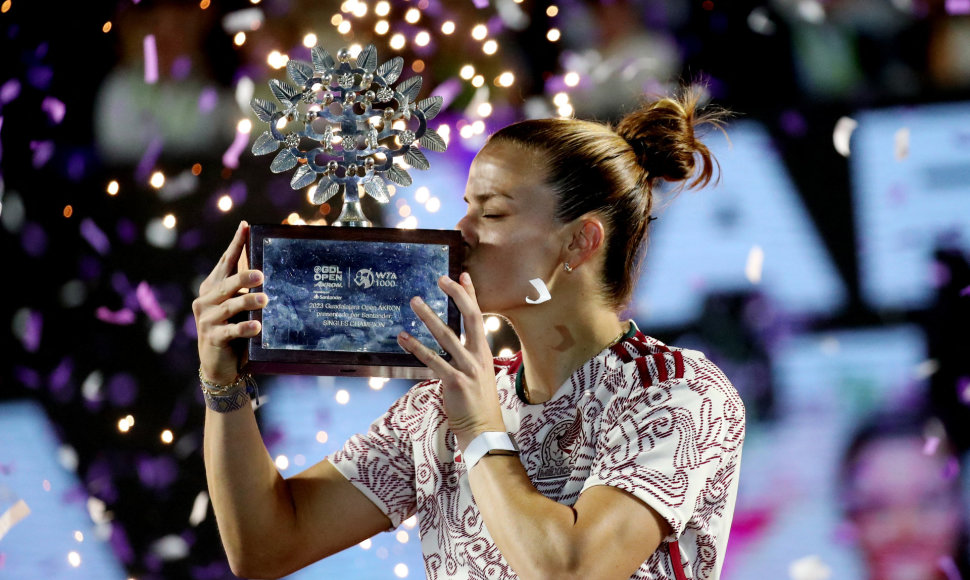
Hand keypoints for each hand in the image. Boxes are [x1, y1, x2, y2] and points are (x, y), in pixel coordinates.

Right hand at [192, 221, 266, 384]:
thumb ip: (247, 291)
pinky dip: (244, 328)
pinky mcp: (212, 337)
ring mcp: (206, 319)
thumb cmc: (234, 332)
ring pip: (229, 306)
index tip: (245, 227)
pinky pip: (230, 331)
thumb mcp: (239, 308)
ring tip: (265, 299)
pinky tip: (257, 326)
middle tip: (261, 275)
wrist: (219, 366)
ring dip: (248, 302)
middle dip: (243, 277)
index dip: (235, 245)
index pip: (225, 263)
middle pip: (226, 283)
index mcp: (212, 288)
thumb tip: (268, 269)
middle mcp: (205, 300)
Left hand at [397, 273, 506, 448]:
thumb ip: (469, 356)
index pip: (478, 316)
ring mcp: (468, 368)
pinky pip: (433, 361)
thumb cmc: (479, 404)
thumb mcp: (479, 374)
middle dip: (457, 295)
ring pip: (447, 335)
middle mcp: (478, 356)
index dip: (471, 295)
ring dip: (429, 316)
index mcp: (484, 352)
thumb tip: (457, 343)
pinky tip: (403, 337)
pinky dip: (417, 347)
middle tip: (441, 279)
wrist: (484, 431)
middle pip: (470, 317)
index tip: (462, 275)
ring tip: (415, 301)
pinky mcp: (455, 382)